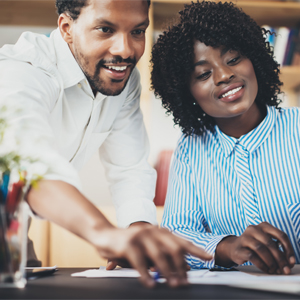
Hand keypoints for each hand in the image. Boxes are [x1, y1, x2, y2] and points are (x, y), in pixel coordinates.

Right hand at [96, 225, 211, 287]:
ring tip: (173, 285)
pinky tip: (150, 284)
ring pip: (159, 256)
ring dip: (167, 272)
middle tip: (185, 282)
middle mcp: (153, 231)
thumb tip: (184, 268)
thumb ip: (164, 255)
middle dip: (181, 267)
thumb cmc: (130, 244)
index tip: (210, 257)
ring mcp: (141, 236)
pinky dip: (146, 275)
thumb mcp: (149, 248)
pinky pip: (140, 262)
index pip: (181, 241)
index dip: (196, 249)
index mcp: (160, 231)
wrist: (105, 235)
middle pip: (173, 249)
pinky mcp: (129, 244)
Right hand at [215, 222, 294, 273]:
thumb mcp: (266, 243)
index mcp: (264, 226)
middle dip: (280, 258)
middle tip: (284, 269)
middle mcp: (254, 229)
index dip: (289, 249)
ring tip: (274, 270)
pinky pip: (252, 256)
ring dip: (270, 262)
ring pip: (260, 248)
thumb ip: (277, 250)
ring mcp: (245, 237)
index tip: (291, 261)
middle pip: (270, 243)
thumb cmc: (254, 246)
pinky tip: (266, 269)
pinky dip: (261, 265)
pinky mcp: (239, 247)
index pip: (281, 235)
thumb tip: (288, 264)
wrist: (235, 247)